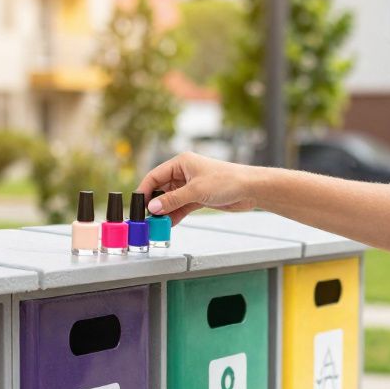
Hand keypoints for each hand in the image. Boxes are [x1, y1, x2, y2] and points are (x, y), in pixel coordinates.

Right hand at [137, 152, 267, 224]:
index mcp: (181, 163)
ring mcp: (191, 186)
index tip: (138, 205)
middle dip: (155, 204)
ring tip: (157, 225)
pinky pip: (181, 207)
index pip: (155, 176)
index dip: (145, 190)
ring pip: (171, 200)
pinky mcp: (198, 197)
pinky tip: (169, 224)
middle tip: (148, 219)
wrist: (250, 189)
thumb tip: (153, 208)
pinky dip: (175, 215)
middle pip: (162, 189)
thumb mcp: (196, 191)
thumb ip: (173, 200)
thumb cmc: (227, 181)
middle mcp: (184, 173)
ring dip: (165, 212)